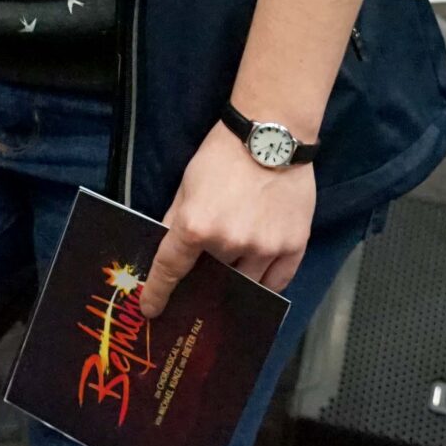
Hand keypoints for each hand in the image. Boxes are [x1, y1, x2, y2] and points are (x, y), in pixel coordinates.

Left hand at [137, 121, 317, 319]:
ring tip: (234, 268)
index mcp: (196, 227)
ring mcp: (264, 248)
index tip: (151, 310)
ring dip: (236, 278)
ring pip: (245, 282)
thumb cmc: (221, 155)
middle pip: (212, 275)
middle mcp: (230, 244)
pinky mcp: (294, 246)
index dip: (158, 293)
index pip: (171, 270)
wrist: (271, 135)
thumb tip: (168, 250)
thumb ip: (176, 220)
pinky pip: (277, 281)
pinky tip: (259, 276)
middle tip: (204, 276)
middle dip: (206, 276)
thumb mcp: (186, 184)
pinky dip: (266, 281)